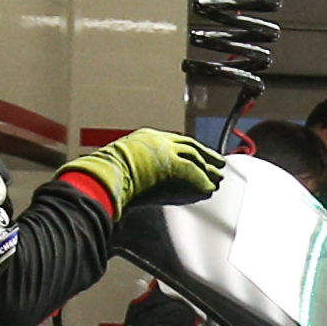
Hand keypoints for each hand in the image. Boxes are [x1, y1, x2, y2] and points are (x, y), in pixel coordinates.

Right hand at [66, 129, 225, 212]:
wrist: (108, 173)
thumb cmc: (107, 173)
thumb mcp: (123, 162)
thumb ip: (138, 165)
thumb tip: (140, 179)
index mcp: (147, 138)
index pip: (177, 143)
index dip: (190, 151)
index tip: (200, 156)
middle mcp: (161, 142)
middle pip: (191, 149)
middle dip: (206, 157)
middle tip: (219, 163)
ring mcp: (170, 154)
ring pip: (197, 160)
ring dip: (208, 170)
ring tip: (218, 177)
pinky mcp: (177, 169)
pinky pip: (195, 175)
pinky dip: (203, 182)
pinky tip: (210, 188)